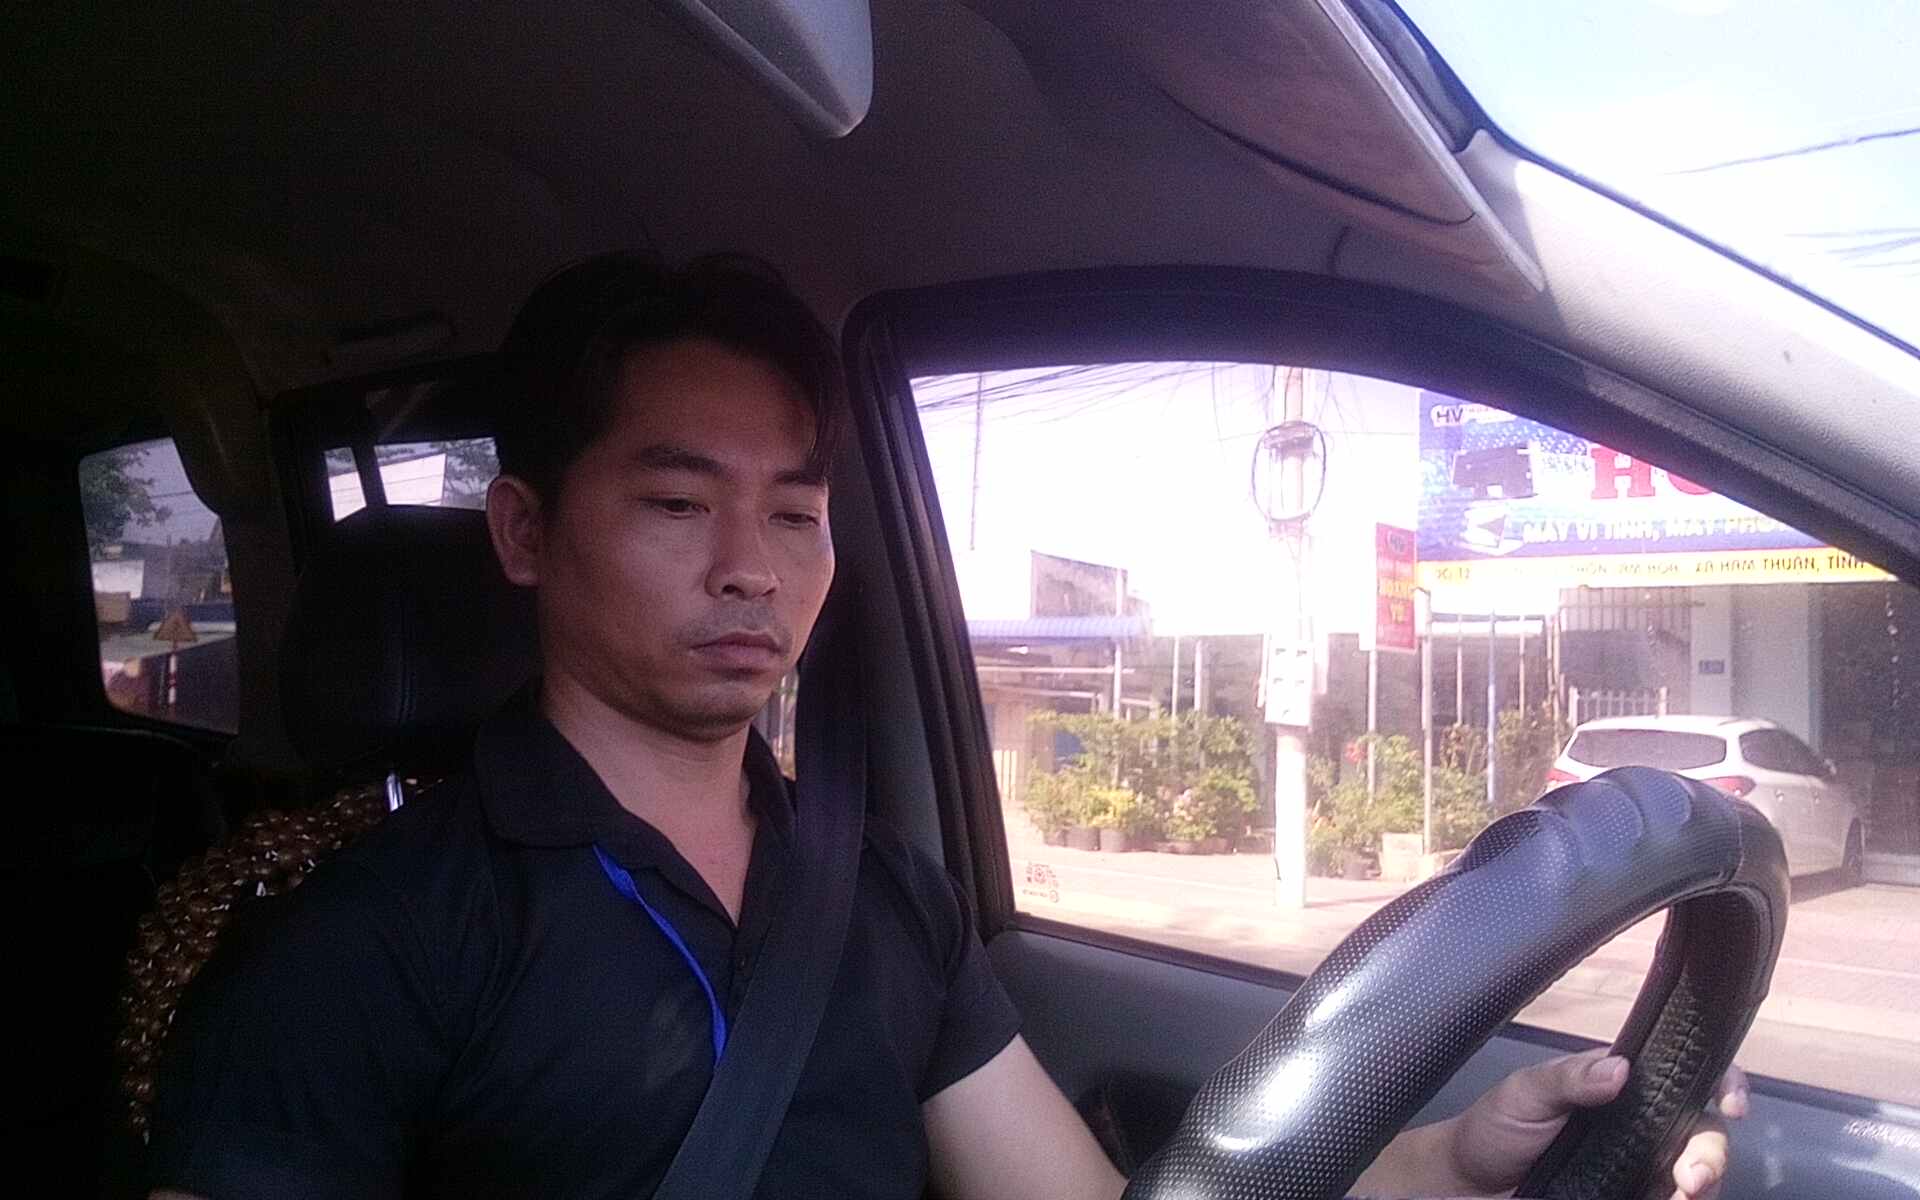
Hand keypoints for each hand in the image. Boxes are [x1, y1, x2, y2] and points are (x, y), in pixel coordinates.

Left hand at [1444, 1047, 1749, 1198]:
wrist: (1467, 1185)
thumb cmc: (1494, 1128)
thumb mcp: (1526, 1092)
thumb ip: (1569, 1079)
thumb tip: (1620, 1070)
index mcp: (1622, 1087)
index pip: (1685, 1076)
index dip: (1721, 1083)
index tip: (1730, 1104)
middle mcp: (1642, 1127)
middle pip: (1703, 1134)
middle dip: (1712, 1154)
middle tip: (1693, 1176)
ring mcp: (1639, 1168)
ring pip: (1695, 1176)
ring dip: (1702, 1185)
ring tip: (1683, 1194)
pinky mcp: (1630, 1199)